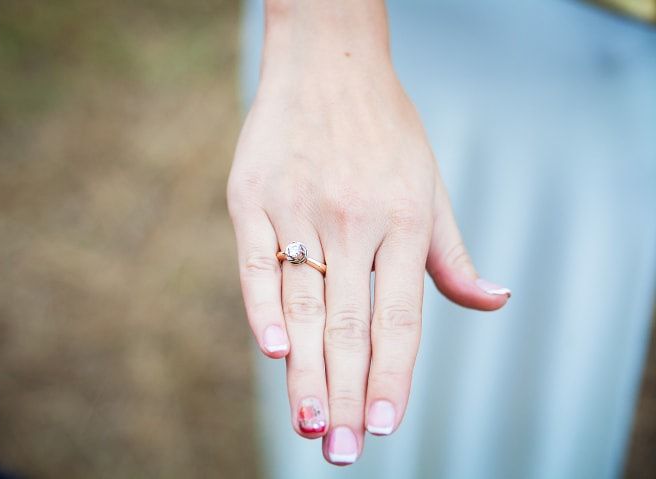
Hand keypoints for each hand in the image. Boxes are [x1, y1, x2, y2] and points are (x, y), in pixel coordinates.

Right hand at [227, 0, 510, 464]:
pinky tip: (275, 352)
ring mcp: (300, 208)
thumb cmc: (384, 130)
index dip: (393, 375)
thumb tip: (493, 302)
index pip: (400, 317)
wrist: (327, 62)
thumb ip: (452, 254)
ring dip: (307, 370)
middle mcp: (353, 220)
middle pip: (350, 323)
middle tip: (341, 451)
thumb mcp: (429, 186)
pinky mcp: (252, 197)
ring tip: (310, 424)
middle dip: (346, 394)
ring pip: (304, 303)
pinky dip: (262, 307)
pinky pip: (256, 261)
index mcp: (402, 222)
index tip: (385, 426)